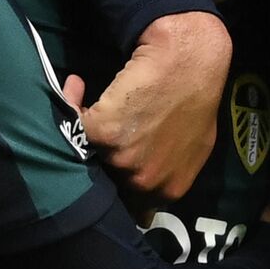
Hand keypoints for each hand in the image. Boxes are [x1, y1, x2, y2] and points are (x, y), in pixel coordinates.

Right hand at [83, 12, 230, 205]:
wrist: (189, 60)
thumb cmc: (196, 99)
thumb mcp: (192, 150)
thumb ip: (168, 176)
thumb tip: (145, 206)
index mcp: (167, 190)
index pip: (130, 207)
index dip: (116, 184)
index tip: (111, 164)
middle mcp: (144, 182)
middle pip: (105, 181)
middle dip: (100, 159)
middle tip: (102, 134)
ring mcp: (123, 159)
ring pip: (87, 155)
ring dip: (85, 134)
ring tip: (93, 110)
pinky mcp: (103, 132)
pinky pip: (74, 126)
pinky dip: (72, 105)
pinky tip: (79, 87)